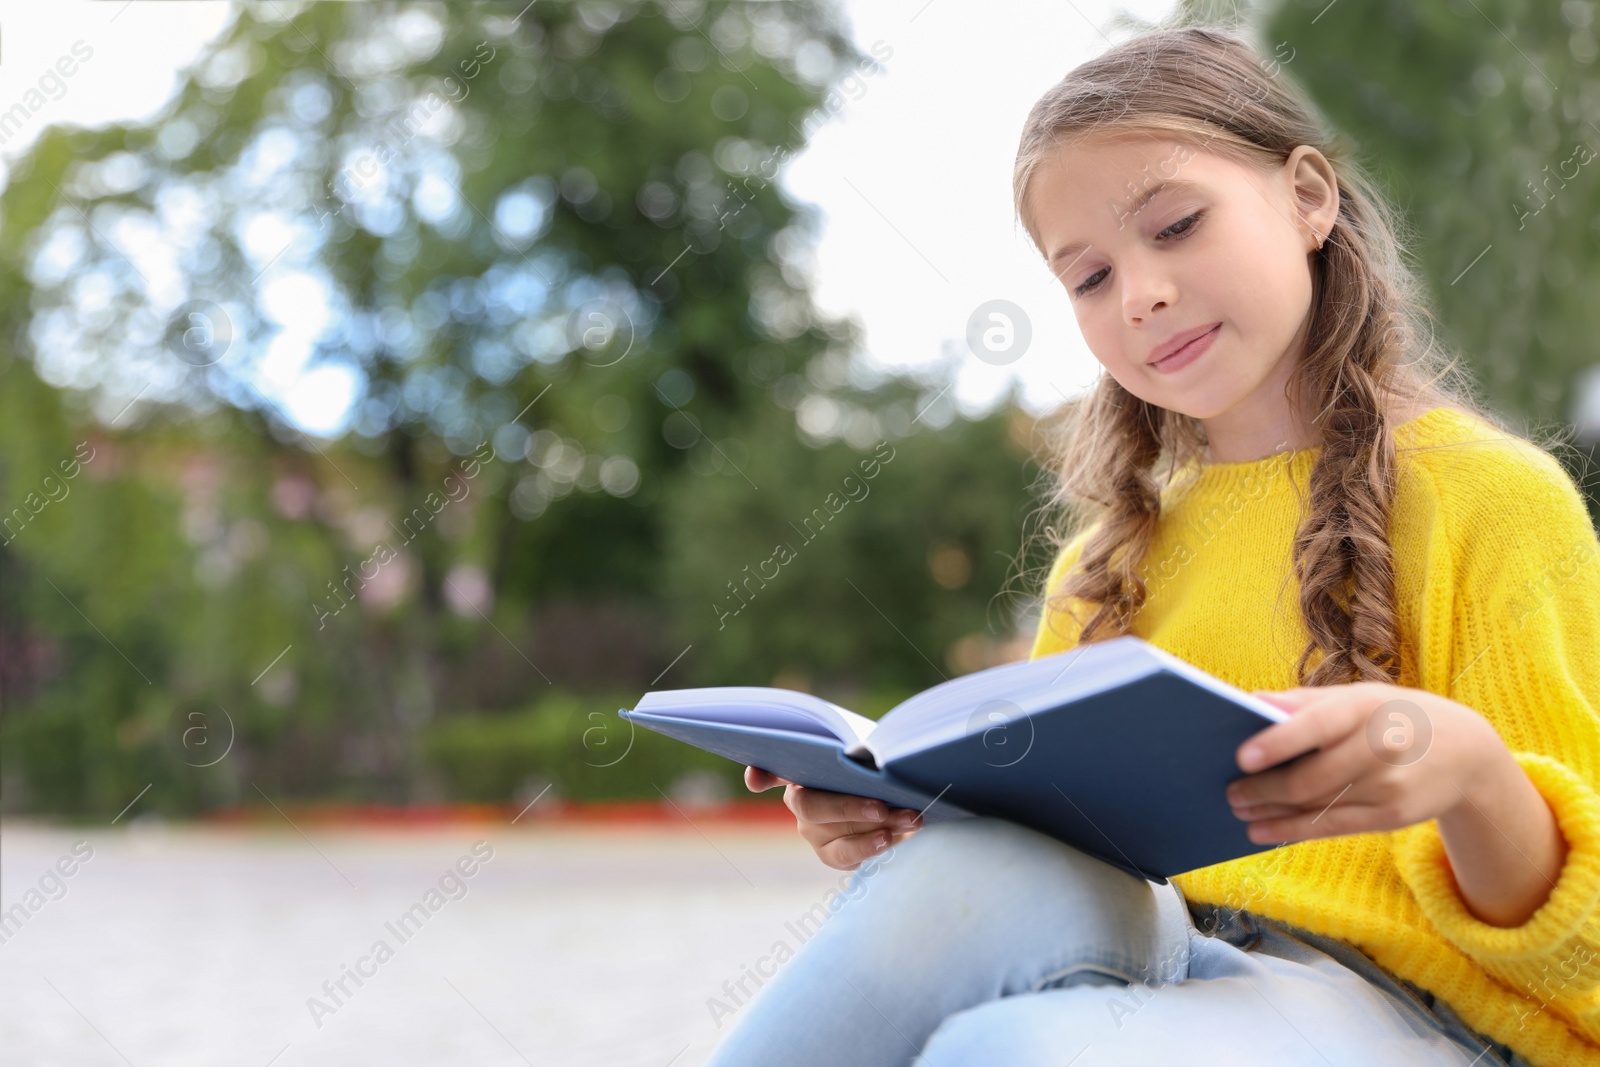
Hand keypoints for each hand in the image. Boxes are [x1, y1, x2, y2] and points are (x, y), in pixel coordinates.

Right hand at [744, 766, 923, 869]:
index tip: (755, 779)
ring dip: (877, 831)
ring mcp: (814, 834)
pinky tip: (898, 836)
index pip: (771, 771)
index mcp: (801, 772)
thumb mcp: (861, 751)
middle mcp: (799, 804)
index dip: (760, 775)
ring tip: (909, 820)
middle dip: (849, 808)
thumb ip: (856, 753)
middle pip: (812, 808)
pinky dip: (877, 846)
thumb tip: (868, 755)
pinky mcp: (832, 855)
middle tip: (882, 806)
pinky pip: (850, 857)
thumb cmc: (869, 765)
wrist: (888, 790)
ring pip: (837, 838)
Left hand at [1226, 682, 1507, 844]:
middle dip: (1263, 788)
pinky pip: (1331, 827)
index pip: (1319, 724)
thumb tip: (1253, 703)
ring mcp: (1389, 785)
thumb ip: (1305, 701)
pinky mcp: (1392, 816)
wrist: (1467, 753)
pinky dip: (1291, 829)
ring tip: (1239, 809)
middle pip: (1311, 776)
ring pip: (1317, 804)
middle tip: (1229, 791)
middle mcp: (1381, 746)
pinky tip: (1262, 830)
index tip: (1241, 756)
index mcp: (1367, 706)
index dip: (1279, 741)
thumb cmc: (1395, 716)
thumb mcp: (1360, 696)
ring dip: (1270, 811)